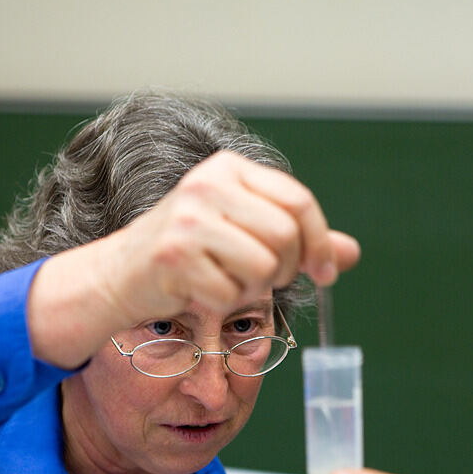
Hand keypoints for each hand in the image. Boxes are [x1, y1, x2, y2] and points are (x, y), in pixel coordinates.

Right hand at [27, 151, 359, 367]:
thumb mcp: (246, 234)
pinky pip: (232, 294)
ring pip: (264, 266)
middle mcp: (208, 184)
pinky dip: (225, 303)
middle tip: (264, 278)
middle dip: (286, 268)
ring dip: (254, 287)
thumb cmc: (191, 255)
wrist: (121, 275)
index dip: (321, 242)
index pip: (299, 201)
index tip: (326, 271)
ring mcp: (188, 218)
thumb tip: (351, 253)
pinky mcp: (174, 256)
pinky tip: (201, 291)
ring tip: (228, 280)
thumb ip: (300, 241)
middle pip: (286, 235)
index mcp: (230, 170)